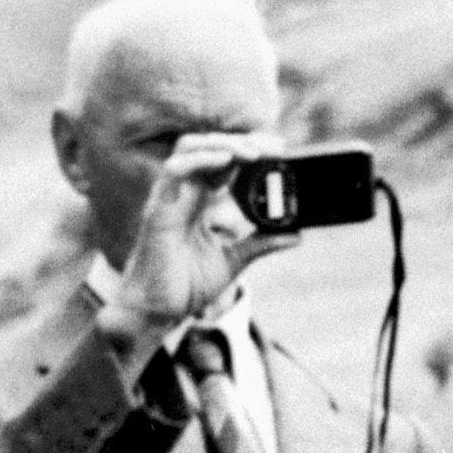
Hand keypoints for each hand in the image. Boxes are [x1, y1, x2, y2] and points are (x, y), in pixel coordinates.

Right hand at [99, 137, 292, 350]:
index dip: (249, 149)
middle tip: (273, 147)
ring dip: (224, 144)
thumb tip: (296, 235)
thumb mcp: (233, 260)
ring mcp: (169, 198)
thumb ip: (260, 243)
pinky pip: (174, 171)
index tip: (279, 149)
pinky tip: (225, 159)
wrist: (157, 312)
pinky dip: (201, 159)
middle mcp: (183, 194)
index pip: (223, 161)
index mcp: (199, 201)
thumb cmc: (185, 287)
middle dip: (241, 141)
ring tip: (254, 153)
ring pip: (190, 149)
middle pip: (208, 147)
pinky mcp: (159, 210)